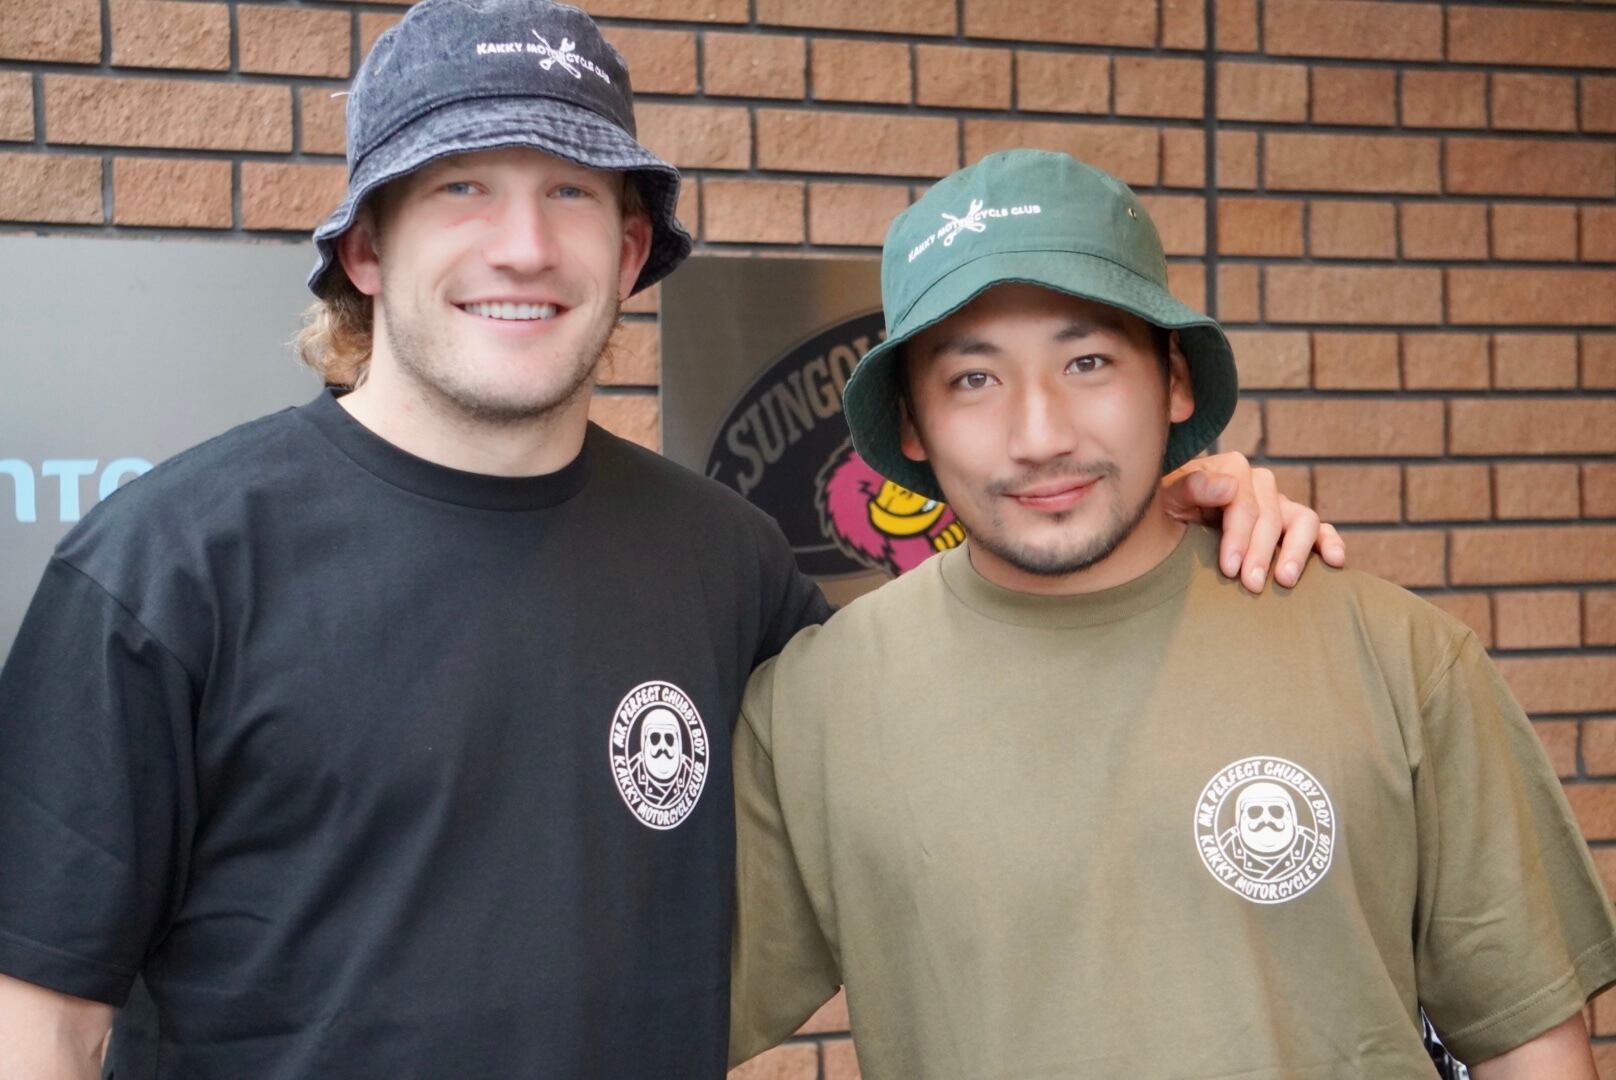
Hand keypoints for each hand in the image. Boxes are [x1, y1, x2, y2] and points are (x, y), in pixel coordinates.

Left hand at [1160, 452, 1344, 593]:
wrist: (1169, 522)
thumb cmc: (1165, 511)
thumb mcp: (1165, 498)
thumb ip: (1190, 487)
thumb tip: (1230, 486)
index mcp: (1229, 470)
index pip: (1243, 502)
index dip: (1239, 536)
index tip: (1229, 568)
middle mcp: (1259, 484)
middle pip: (1272, 515)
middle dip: (1262, 552)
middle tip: (1252, 585)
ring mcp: (1280, 503)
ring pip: (1303, 519)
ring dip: (1297, 551)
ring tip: (1285, 580)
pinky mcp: (1293, 524)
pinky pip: (1320, 530)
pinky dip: (1331, 542)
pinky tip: (1334, 562)